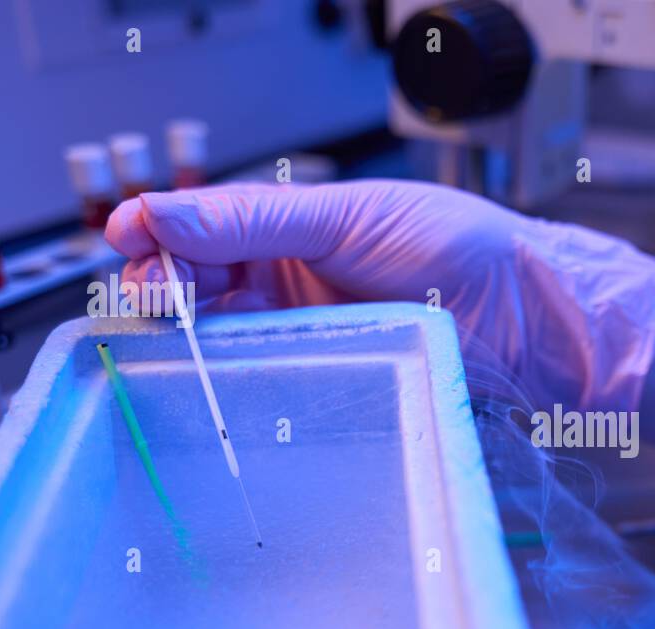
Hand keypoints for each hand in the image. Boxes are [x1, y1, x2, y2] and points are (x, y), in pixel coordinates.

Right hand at [105, 179, 654, 410]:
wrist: (529, 316)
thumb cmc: (459, 247)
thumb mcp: (350, 217)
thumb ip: (257, 220)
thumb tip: (163, 214)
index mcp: (291, 231)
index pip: (200, 233)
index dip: (157, 238)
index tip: (125, 245)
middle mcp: (291, 286)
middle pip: (198, 291)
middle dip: (162, 293)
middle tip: (152, 302)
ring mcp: (307, 338)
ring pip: (222, 344)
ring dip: (190, 344)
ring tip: (175, 344)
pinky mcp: (331, 385)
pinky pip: (268, 388)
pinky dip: (235, 385)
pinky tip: (217, 383)